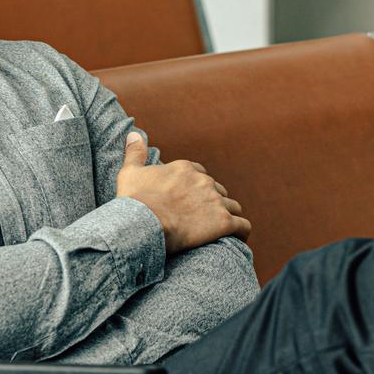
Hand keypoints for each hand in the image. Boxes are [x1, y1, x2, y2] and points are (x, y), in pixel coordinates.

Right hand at [114, 131, 251, 254]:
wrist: (143, 224)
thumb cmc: (135, 201)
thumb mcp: (130, 173)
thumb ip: (135, 153)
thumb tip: (134, 134)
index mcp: (185, 169)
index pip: (200, 174)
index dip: (197, 188)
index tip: (191, 200)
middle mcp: (204, 182)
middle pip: (218, 191)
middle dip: (213, 202)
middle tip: (204, 218)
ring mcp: (215, 201)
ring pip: (233, 207)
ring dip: (228, 216)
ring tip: (223, 230)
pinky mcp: (223, 222)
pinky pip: (242, 226)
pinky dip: (241, 231)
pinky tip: (238, 238)